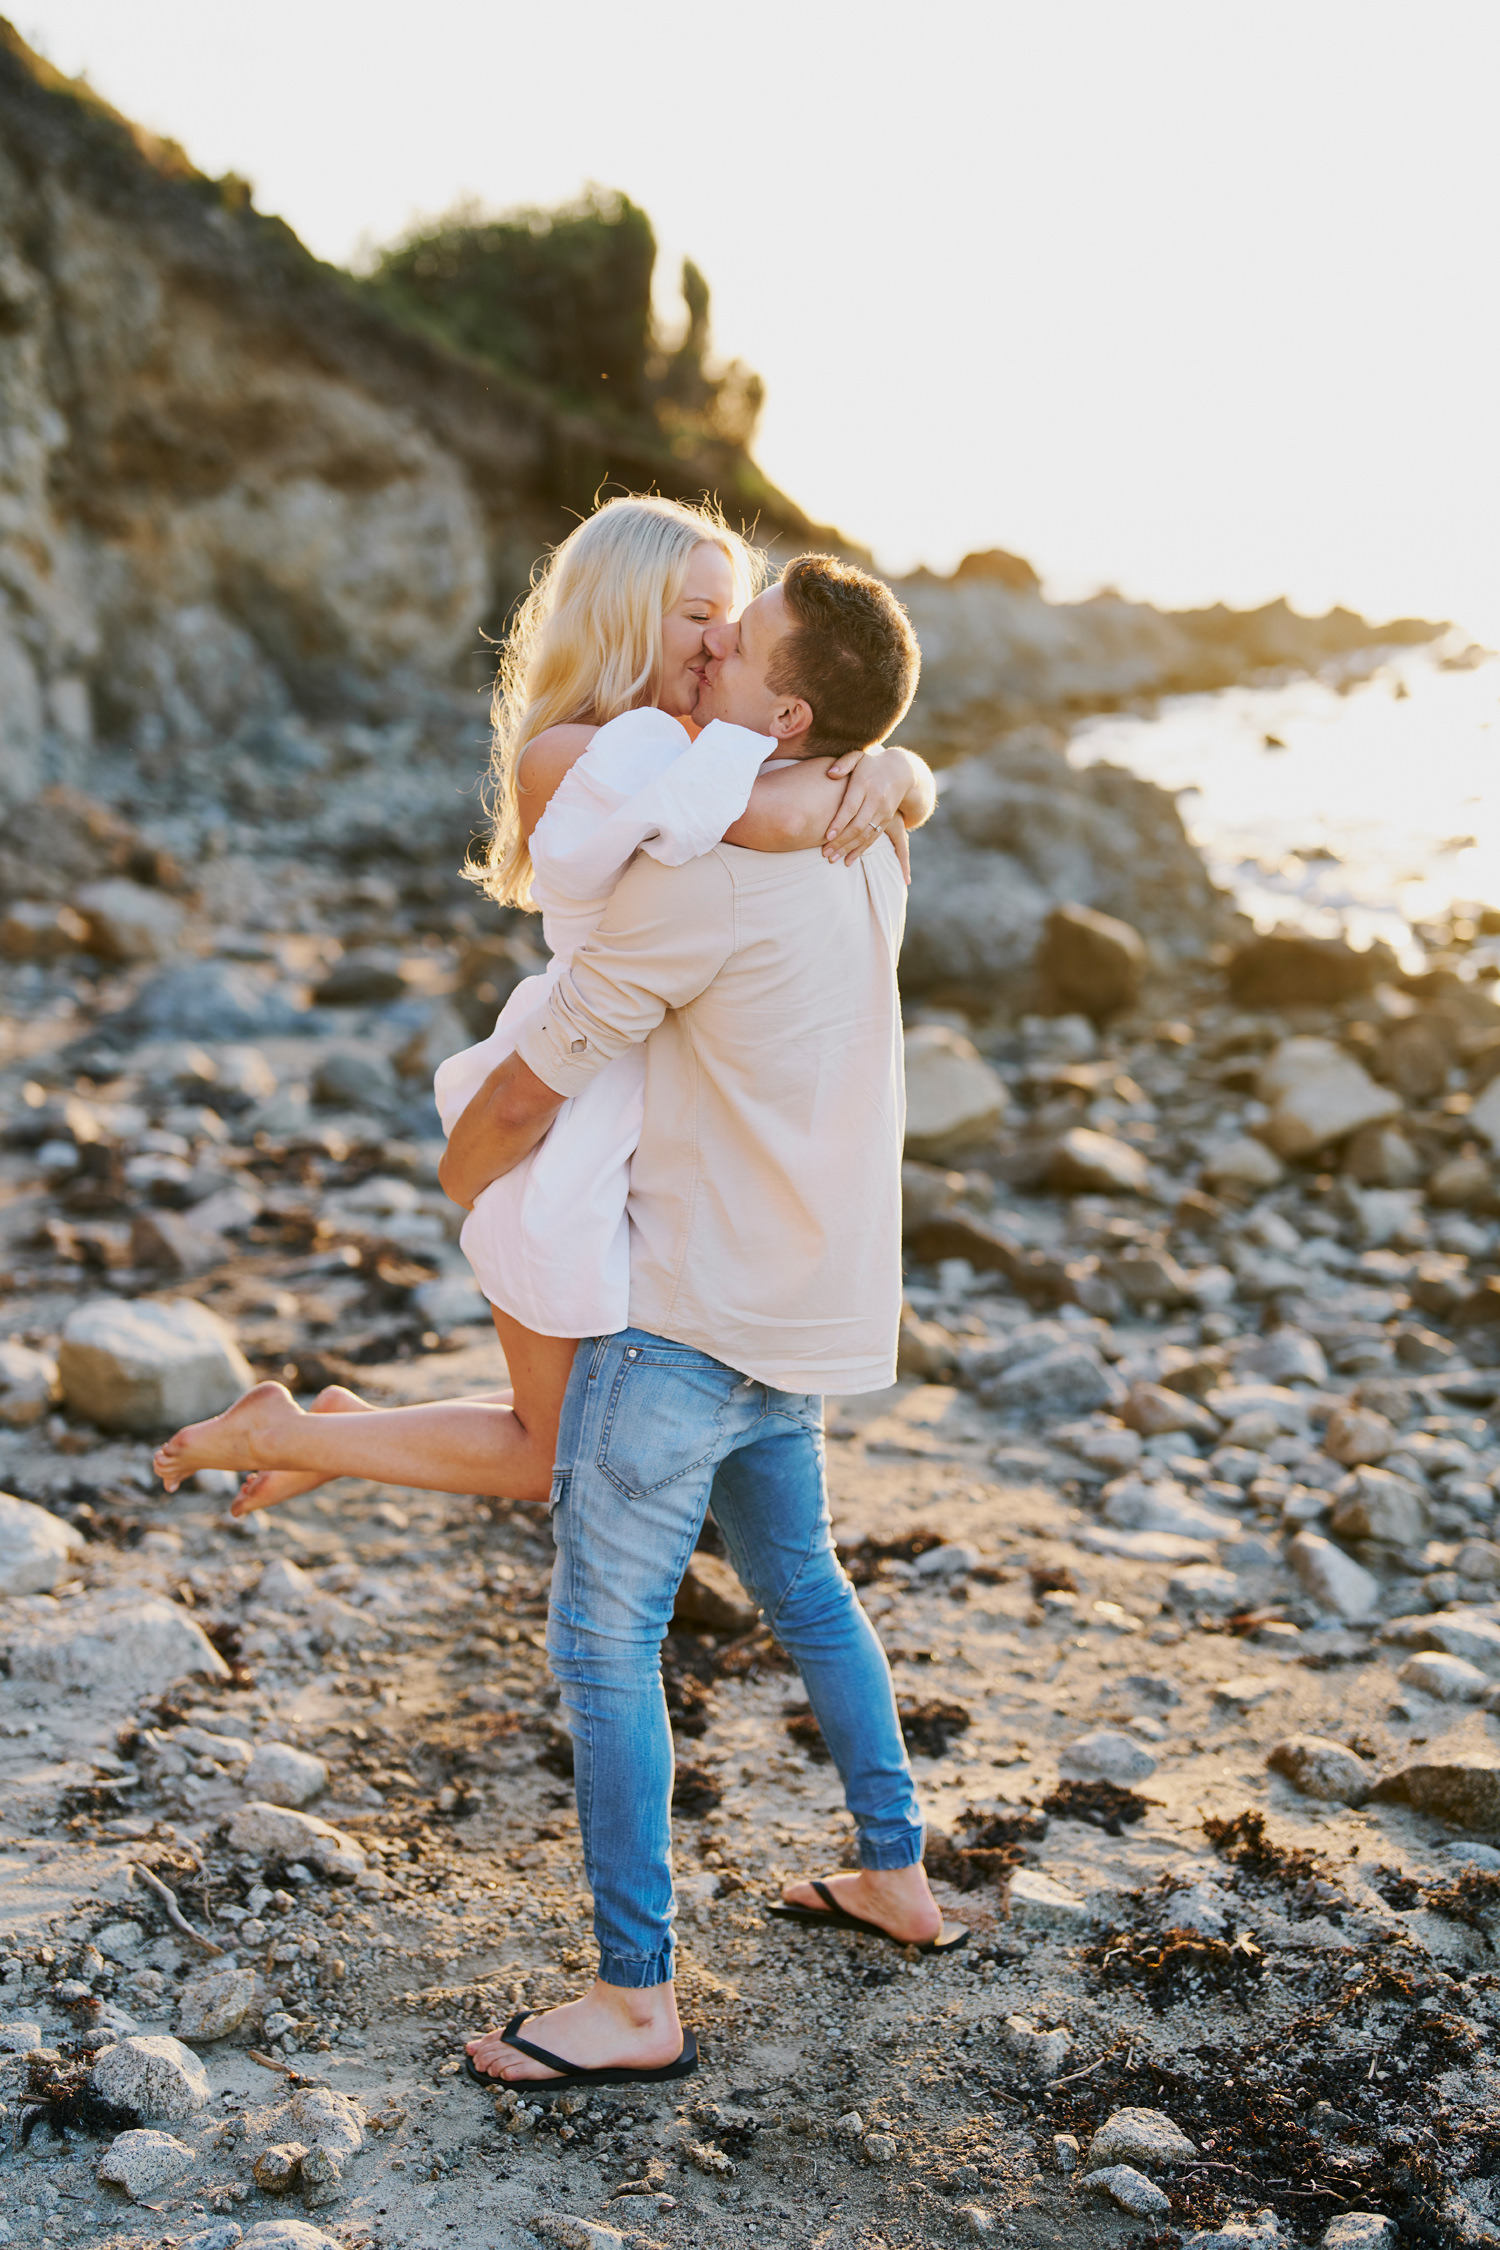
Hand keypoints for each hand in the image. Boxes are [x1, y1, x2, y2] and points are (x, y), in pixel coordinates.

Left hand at [822, 747, 914, 870]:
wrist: (901, 771)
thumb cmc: (871, 764)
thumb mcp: (859, 756)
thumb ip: (844, 763)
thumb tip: (831, 773)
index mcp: (865, 784)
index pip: (851, 806)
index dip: (840, 822)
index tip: (827, 836)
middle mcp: (875, 800)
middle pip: (858, 825)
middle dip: (841, 841)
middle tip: (825, 853)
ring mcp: (882, 812)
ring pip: (865, 835)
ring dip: (849, 849)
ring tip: (832, 859)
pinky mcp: (886, 820)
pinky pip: (873, 838)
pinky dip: (861, 850)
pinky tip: (848, 860)